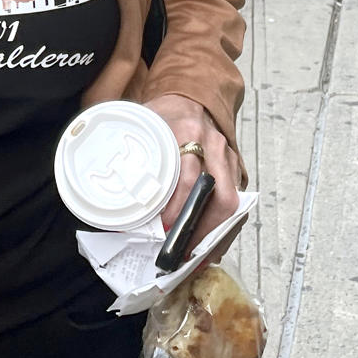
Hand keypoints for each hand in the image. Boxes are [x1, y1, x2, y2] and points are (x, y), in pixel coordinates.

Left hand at [144, 93, 242, 245]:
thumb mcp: (146, 127)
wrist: (193, 98)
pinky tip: (210, 246)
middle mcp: (215, 147)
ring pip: (233, 205)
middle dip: (203, 231)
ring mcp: (230, 160)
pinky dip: (224, 230)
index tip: (166, 228)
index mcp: (189, 131)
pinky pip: (237, 206)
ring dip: (216, 236)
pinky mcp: (236, 171)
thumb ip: (136, 157)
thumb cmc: (166, 116)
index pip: (188, 176)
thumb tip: (121, 203)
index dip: (178, 207)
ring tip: (196, 259)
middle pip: (221, 197)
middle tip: (182, 252)